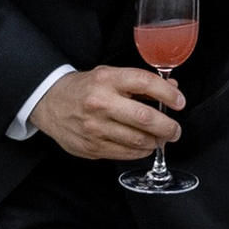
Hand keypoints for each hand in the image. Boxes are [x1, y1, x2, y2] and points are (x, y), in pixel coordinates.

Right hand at [33, 64, 183, 162]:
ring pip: (137, 140)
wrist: (49, 102)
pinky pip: (125, 153)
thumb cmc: (84, 88)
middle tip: (175, 130)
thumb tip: (172, 90)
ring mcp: (95, 127)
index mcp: (107, 80)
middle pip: (144, 118)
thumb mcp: (109, 75)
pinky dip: (140, 151)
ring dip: (156, 142)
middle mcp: (101, 103)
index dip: (168, 94)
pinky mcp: (91, 146)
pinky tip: (143, 146)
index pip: (145, 83)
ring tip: (160, 138)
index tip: (179, 102)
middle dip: (168, 127)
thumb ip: (140, 82)